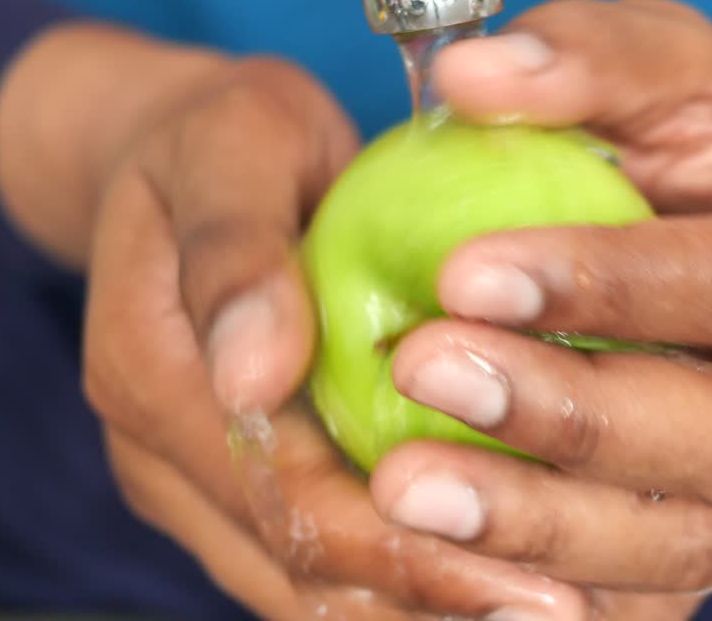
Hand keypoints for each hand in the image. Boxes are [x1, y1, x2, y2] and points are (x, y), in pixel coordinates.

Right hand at [0, 26, 588, 618]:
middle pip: (300, 564)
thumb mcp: (230, 146)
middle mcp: (166, 456)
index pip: (280, 497)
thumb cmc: (223, 137)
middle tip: (557, 609)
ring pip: (309, 583)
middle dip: (429, 594)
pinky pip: (321, 556)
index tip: (514, 568)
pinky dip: (407, 577)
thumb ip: (235, 252)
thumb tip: (255, 371)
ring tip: (544, 608)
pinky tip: (496, 575)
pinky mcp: (241, 482)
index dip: (397, 544)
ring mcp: (200, 479)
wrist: (178, 160)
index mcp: (153, 378)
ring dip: (422, 605)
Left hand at [365, 0, 711, 612]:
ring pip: (700, 541)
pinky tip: (456, 564)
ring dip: (544, 527)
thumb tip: (472, 79)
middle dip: (575, 424)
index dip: (619, 285)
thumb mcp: (674, 61)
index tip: (469, 273)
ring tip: (410, 487)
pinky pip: (659, 590)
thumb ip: (591, 57)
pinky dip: (555, 588)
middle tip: (427, 375)